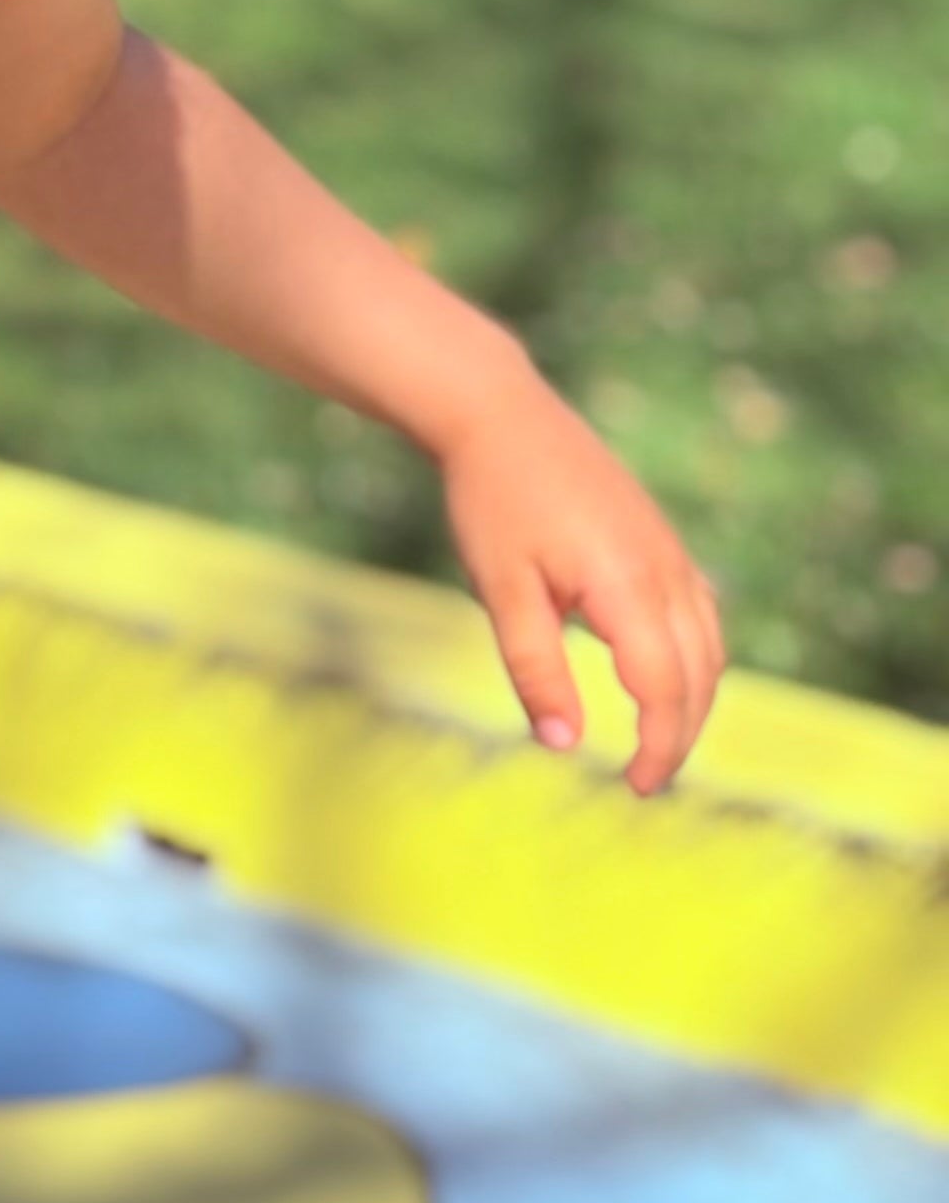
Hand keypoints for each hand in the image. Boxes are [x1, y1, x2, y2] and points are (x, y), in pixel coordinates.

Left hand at [435, 372, 722, 794]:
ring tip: (658, 742)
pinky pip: (700, 613)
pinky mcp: (662, 539)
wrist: (500, 414)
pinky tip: (663, 679)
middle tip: (646, 781)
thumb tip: (563, 744)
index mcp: (627, 584)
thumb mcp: (502, 590)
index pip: (665, 688)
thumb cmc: (492, 501)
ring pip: (710, 644)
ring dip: (694, 699)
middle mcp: (665, 568)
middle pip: (700, 674)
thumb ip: (534, 668)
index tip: (636, 788)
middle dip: (681, 734)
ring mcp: (670, 550)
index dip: (659, 746)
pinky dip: (694, 659)